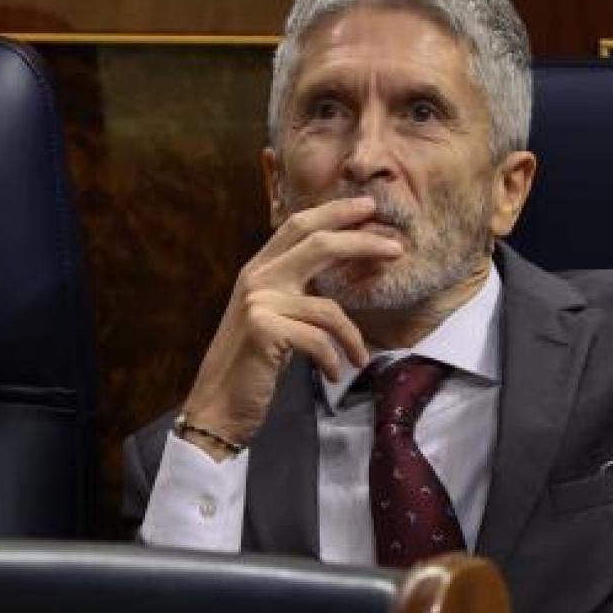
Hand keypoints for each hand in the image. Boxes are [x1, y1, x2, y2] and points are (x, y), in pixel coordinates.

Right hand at [179, 196, 400, 456]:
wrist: (216, 405)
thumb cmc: (250, 365)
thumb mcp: (272, 316)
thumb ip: (295, 290)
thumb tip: (342, 270)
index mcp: (258, 269)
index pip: (298, 225)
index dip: (335, 212)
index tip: (369, 207)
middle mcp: (257, 279)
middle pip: (318, 244)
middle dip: (361, 242)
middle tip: (396, 247)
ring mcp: (259, 303)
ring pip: (328, 308)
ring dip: (352, 337)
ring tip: (360, 358)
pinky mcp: (264, 330)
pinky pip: (319, 339)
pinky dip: (334, 360)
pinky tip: (335, 374)